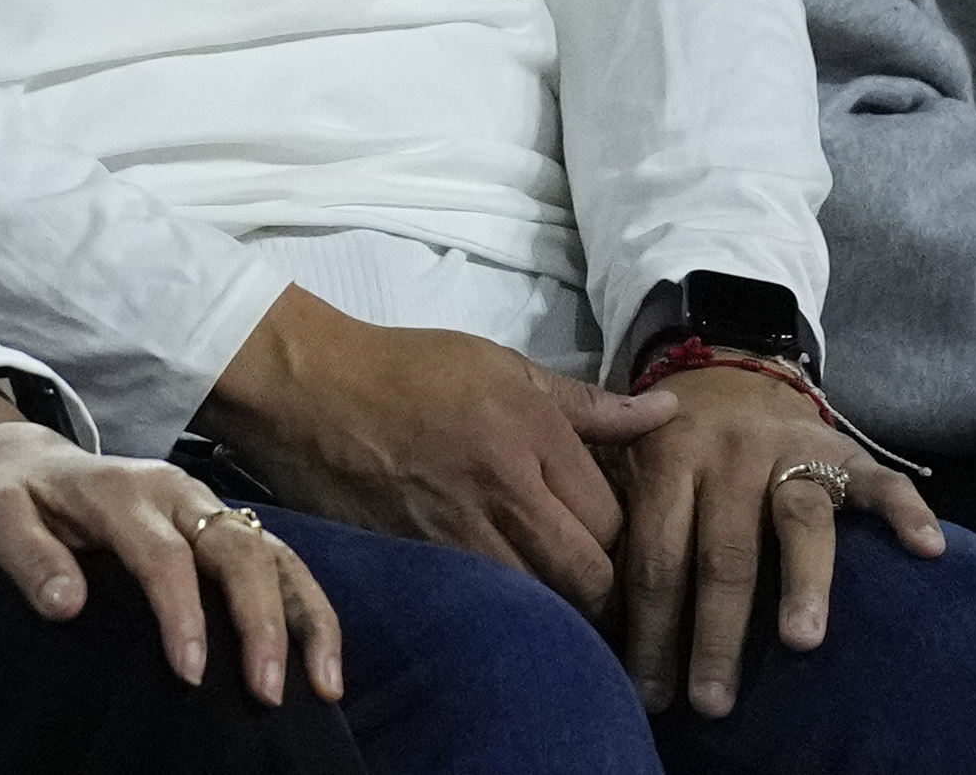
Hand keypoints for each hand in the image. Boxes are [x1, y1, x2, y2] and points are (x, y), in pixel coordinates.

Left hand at [0, 393, 341, 708]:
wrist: (23, 457)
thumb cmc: (10, 494)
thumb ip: (27, 557)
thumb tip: (67, 604)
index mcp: (120, 490)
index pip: (163, 553)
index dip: (181, 613)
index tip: (191, 675)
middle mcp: (176, 492)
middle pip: (236, 549)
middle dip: (260, 621)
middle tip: (266, 693)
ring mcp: (206, 505)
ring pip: (273, 553)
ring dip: (304, 616)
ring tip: (324, 684)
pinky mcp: (220, 525)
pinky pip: (277, 561)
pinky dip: (307, 607)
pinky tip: (321, 662)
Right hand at [200, 285, 676, 610]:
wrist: (308, 386)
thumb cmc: (408, 369)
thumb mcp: (501, 365)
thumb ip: (587, 403)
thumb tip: (667, 413)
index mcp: (531, 435)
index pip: (616, 521)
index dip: (628, 541)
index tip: (620, 544)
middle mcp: (502, 490)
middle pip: (590, 578)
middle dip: (606, 593)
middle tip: (601, 589)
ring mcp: (456, 533)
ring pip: (540, 604)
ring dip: (556, 607)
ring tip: (556, 598)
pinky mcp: (416, 560)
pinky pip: (480, 604)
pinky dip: (501, 609)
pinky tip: (502, 599)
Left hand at [613, 361, 942, 717]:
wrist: (730, 369)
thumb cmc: (674, 442)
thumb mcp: (625, 457)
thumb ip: (610, 511)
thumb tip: (586, 601)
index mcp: (666, 459)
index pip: (656, 556)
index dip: (652, 628)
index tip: (650, 692)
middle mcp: (728, 456)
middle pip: (723, 555)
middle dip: (715, 634)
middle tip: (712, 701)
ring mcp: (791, 451)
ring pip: (798, 523)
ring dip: (802, 584)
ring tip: (800, 643)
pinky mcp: (845, 450)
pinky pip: (881, 483)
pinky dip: (906, 513)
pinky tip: (927, 550)